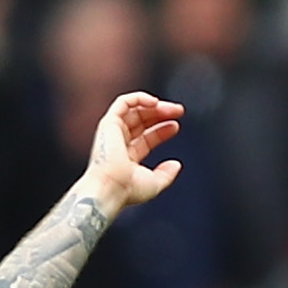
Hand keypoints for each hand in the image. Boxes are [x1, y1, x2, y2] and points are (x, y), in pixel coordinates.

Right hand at [83, 92, 185, 212]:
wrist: (110, 187)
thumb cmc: (126, 190)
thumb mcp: (154, 184)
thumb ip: (166, 174)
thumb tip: (176, 165)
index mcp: (126, 158)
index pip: (146, 138)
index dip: (162, 130)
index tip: (176, 126)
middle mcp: (118, 144)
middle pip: (142, 121)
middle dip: (161, 114)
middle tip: (179, 112)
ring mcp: (112, 133)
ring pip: (134, 110)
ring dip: (154, 105)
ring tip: (172, 108)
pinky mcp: (108, 123)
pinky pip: (123, 102)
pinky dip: (139, 98)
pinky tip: (155, 102)